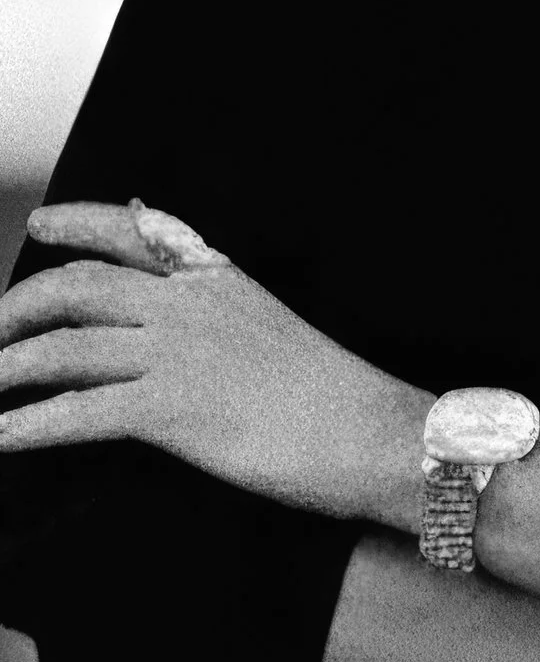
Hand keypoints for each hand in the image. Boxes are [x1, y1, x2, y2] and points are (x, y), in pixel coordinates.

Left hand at [0, 200, 425, 517]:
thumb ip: (217, 289)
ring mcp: (176, 356)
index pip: (130, 232)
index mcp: (217, 280)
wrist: (380, 437)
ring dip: (5, 370)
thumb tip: (170, 245)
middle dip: (16, 312)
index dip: (75, 224)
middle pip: (73, 289)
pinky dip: (28, 426)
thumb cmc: (340, 396)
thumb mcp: (275, 320)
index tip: (39, 227)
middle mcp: (187, 307)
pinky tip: (0, 438)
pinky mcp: (171, 411)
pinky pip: (78, 412)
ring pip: (62, 349)